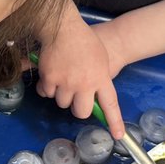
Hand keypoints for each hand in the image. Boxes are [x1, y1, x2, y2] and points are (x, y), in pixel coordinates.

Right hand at [36, 12, 125, 137]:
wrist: (63, 27)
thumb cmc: (84, 41)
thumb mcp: (100, 59)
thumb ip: (99, 78)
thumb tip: (95, 96)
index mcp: (100, 78)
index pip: (110, 104)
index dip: (114, 121)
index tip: (118, 136)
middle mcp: (84, 84)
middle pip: (80, 112)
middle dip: (77, 108)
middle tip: (76, 97)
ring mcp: (66, 82)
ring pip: (62, 103)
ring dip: (61, 95)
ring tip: (62, 78)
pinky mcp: (49, 78)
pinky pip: (46, 93)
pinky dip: (47, 87)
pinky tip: (50, 75)